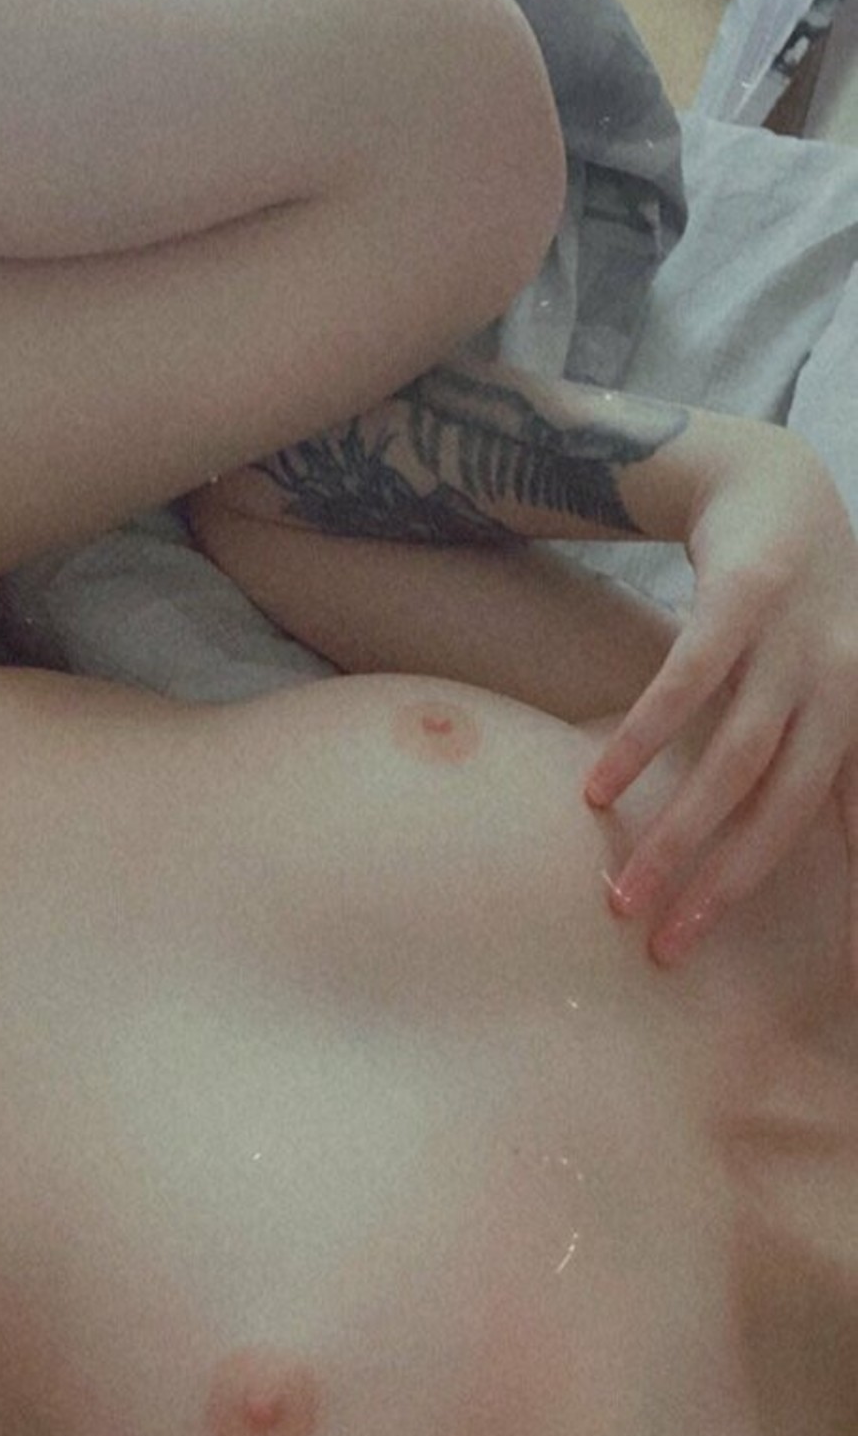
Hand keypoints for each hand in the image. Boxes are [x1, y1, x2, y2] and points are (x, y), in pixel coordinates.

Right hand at [582, 425, 857, 984]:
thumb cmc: (798, 604)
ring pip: (733, 759)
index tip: (745, 951)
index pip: (828, 821)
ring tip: (621, 889)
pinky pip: (688, 683)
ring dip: (675, 832)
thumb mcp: (830, 684)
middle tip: (659, 941)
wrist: (772, 484)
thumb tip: (846, 853)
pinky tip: (601, 790)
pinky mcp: (744, 597)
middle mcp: (843, 683)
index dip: (789, 888)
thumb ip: (834, 765)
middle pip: (778, 806)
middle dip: (720, 883)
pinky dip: (644, 740)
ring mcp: (796, 638)